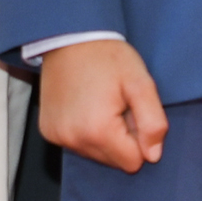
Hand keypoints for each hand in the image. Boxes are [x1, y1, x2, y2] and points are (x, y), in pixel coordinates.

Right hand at [39, 38, 167, 172]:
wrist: (69, 38)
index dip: (139, 138)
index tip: (130, 110)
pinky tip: (84, 106)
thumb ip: (153, 122)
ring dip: (103, 136)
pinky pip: (77, 145)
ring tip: (100, 103)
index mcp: (98, 131)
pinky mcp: (48, 132)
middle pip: (113, 161)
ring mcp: (57, 137)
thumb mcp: (141, 83)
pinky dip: (85, 132)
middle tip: (116, 105)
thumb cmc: (108, 58)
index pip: (132, 162)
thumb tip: (153, 156)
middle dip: (121, 138)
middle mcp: (73, 140)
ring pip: (95, 155)